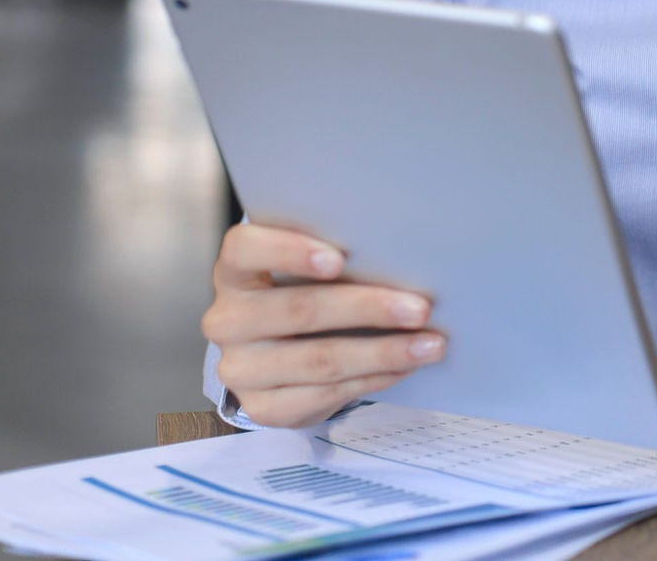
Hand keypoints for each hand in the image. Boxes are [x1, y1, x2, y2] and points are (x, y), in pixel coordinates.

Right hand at [202, 222, 445, 428]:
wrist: (279, 355)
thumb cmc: (304, 292)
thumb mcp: (306, 268)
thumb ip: (334, 256)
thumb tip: (404, 253)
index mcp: (234, 272)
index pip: (245, 249)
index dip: (290, 251)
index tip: (340, 258)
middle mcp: (227, 320)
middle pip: (299, 309)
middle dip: (367, 308)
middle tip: (420, 308)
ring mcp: (240, 368)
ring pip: (319, 359)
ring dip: (383, 352)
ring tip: (430, 345)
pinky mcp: (262, 407)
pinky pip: (325, 394)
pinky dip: (373, 379)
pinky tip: (404, 367)